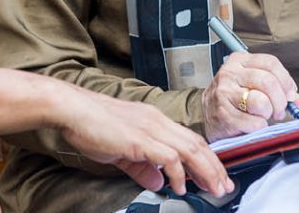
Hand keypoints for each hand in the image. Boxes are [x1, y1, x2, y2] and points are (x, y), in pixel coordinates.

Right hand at [58, 88, 233, 197]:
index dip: (206, 158)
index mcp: (154, 119)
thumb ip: (142, 167)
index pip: (189, 139)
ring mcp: (150, 128)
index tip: (215, 175)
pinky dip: (179, 173)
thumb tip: (158, 182)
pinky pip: (169, 157)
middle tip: (224, 186)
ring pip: (189, 150)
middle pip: (196, 144)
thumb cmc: (91, 124)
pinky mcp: (140, 138)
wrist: (73, 110)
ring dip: (205, 171)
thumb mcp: (122, 149)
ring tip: (213, 189)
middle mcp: (157, 120)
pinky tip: (181, 186)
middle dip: (214, 167)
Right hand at [202, 52, 298, 142]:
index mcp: (239, 61)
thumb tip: (296, 98)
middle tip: (279, 110)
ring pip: (261, 102)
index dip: (286, 81)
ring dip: (268, 113)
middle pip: (268, 81)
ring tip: (263, 116)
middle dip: (280, 101)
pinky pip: (254, 123)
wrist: (209, 116)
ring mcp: (223, 93)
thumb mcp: (252, 84)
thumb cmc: (234, 99)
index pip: (270, 63)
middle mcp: (229, 73)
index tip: (289, 94)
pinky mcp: (222, 114)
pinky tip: (252, 124)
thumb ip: (277, 88)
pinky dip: (259, 126)